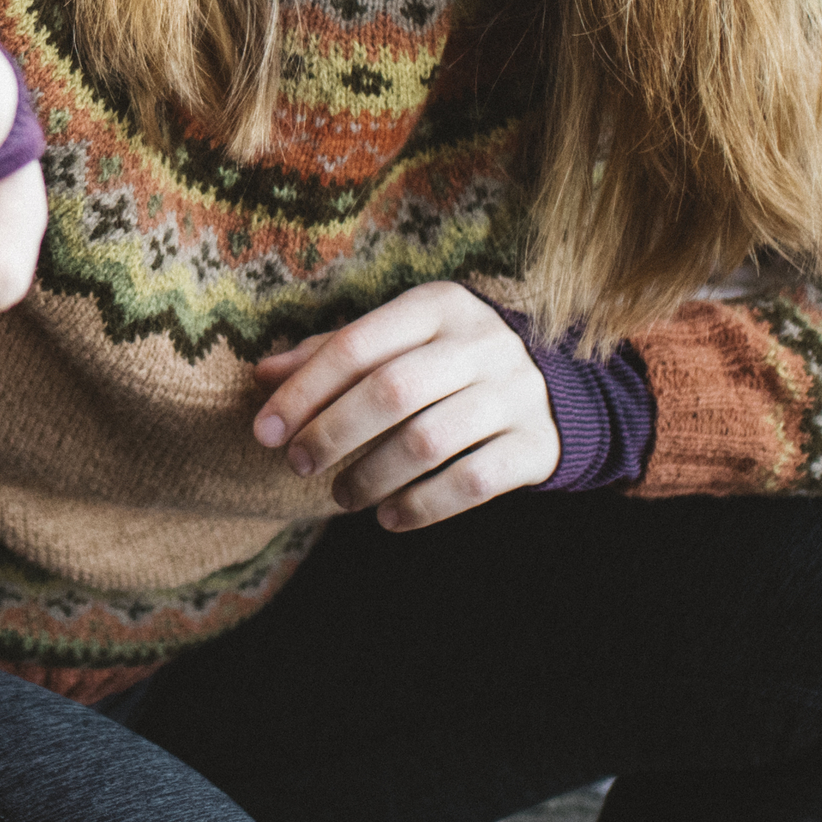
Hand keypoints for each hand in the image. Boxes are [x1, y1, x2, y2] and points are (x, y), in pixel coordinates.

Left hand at [250, 281, 556, 530]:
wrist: (557, 391)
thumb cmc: (451, 363)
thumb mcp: (401, 341)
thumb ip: (334, 353)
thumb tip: (263, 374)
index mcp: (439, 306)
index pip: (357, 344)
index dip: (304, 391)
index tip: (265, 432)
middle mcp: (482, 343)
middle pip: (391, 391)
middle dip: (332, 433)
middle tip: (298, 465)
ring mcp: (516, 393)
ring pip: (428, 442)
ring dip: (371, 476)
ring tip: (342, 496)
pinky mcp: (536, 445)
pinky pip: (470, 483)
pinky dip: (420, 506)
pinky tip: (388, 516)